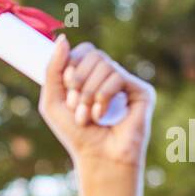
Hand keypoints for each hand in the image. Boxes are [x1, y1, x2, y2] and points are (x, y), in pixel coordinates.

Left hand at [38, 37, 154, 170]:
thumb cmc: (75, 134)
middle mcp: (110, 76)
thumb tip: (62, 38)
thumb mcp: (53, 101)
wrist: (97, 157)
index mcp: (92, 76)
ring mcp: (127, 82)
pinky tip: (102, 115)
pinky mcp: (141, 91)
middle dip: (77, 81)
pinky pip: (118, 76)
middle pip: (92, 54)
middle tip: (75, 107)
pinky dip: (103, 96)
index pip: (82, 51)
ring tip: (87, 116)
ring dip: (88, 94)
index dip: (71, 67)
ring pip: (104, 65)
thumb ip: (52, 69)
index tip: (67, 92)